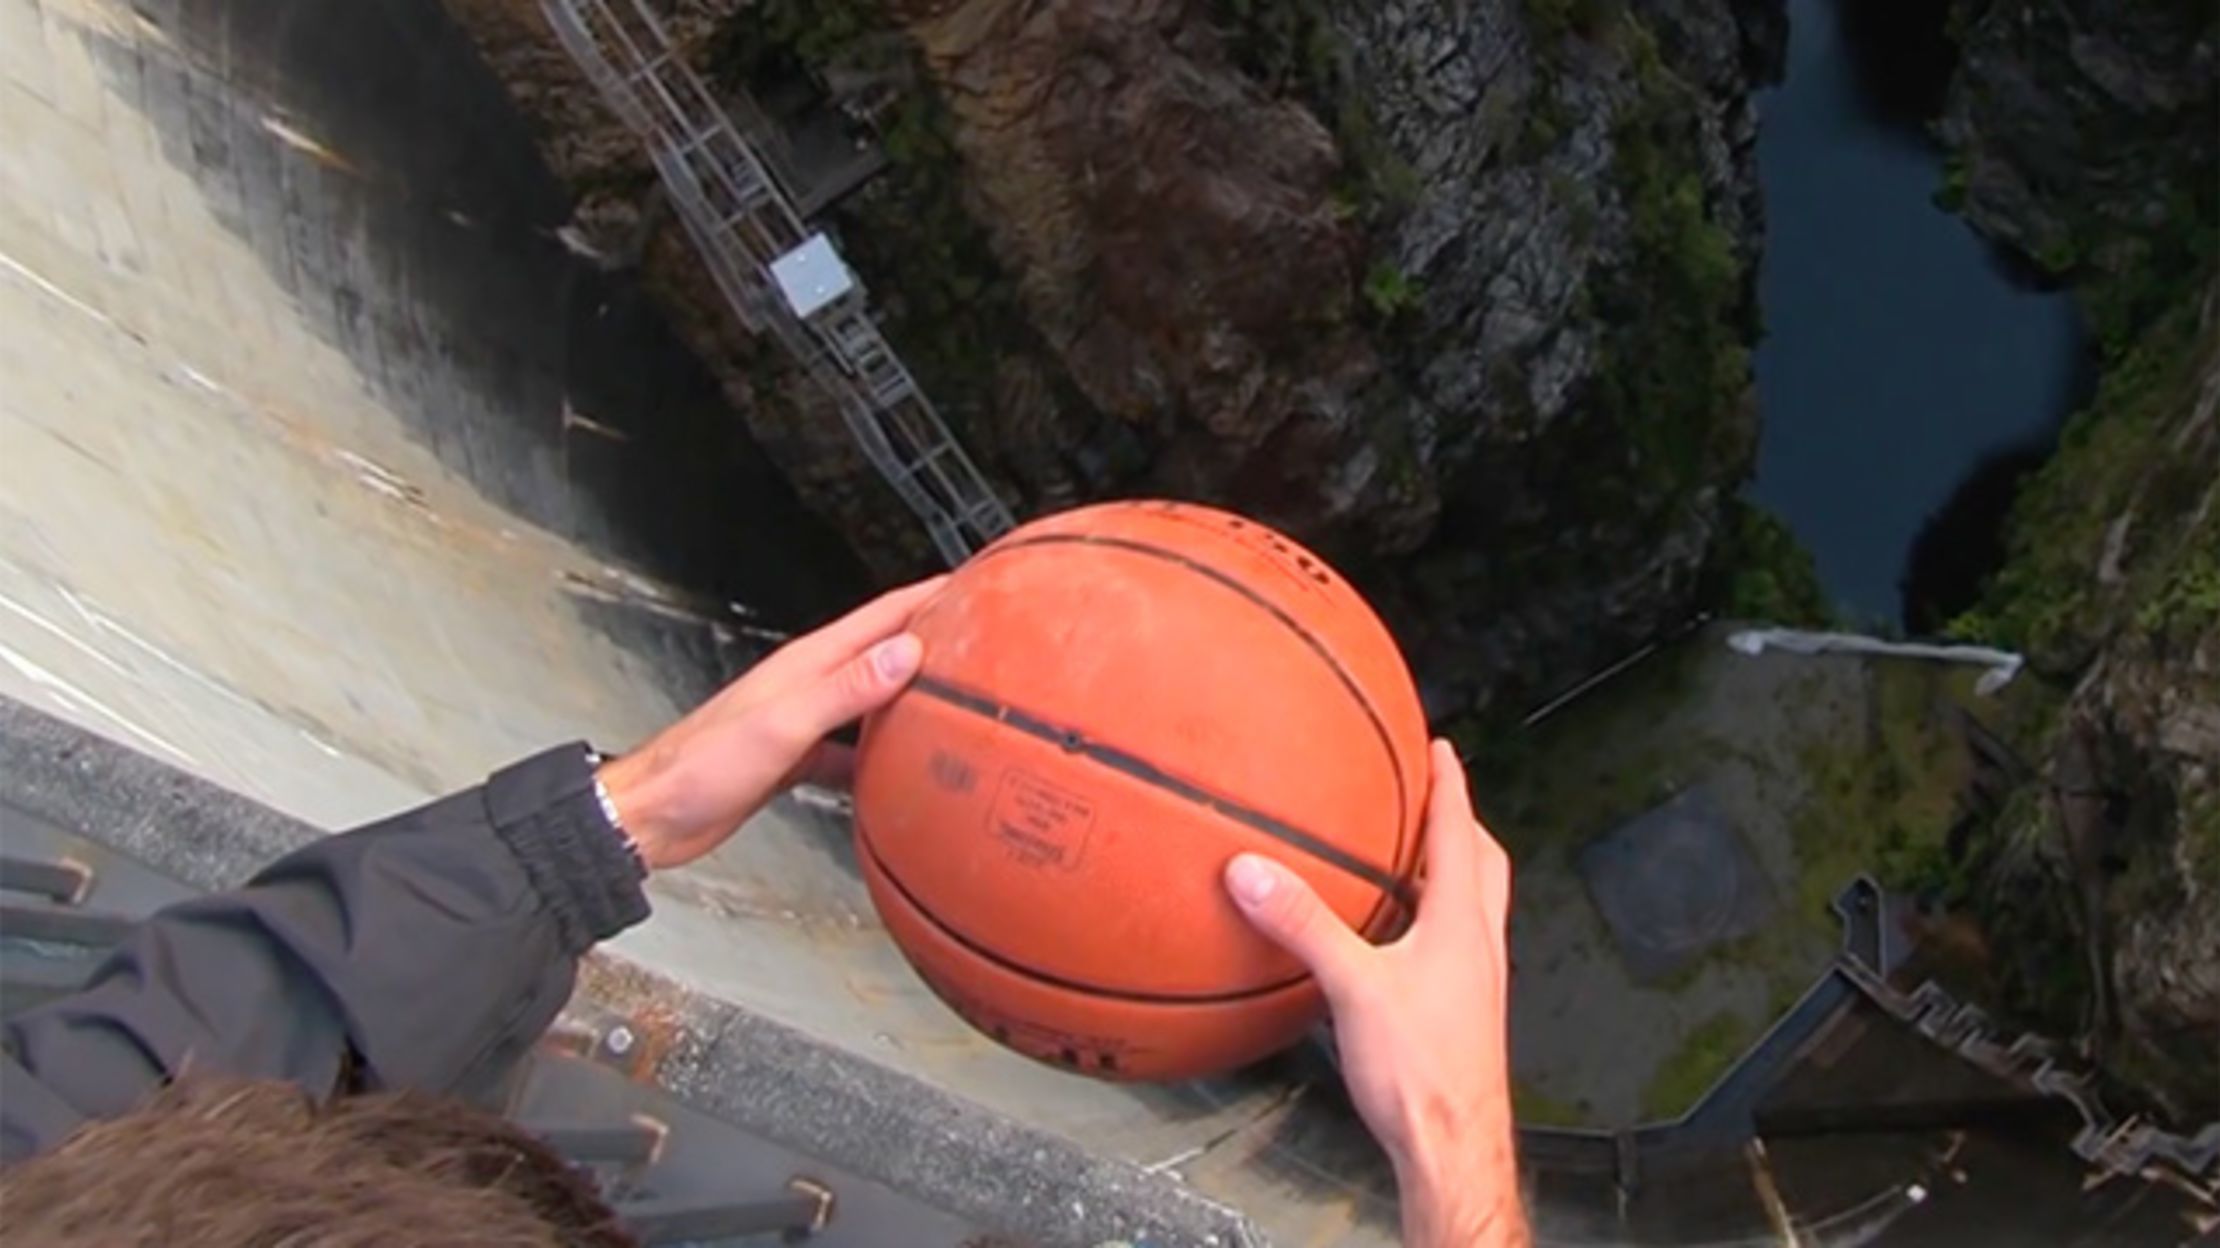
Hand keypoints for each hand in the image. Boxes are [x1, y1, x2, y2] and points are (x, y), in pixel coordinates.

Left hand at [596, 577, 945, 868]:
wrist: (654, 814)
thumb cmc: (703, 766)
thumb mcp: (783, 723)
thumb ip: (845, 688)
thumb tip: (906, 652)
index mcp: (809, 663)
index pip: (882, 616)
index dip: (928, 594)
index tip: (974, 581)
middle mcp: (809, 684)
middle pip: (881, 652)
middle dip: (930, 638)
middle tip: (981, 637)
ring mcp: (802, 721)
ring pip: (870, 701)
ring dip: (909, 696)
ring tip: (956, 701)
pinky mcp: (794, 758)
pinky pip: (849, 750)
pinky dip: (878, 756)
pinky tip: (900, 774)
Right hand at [1224, 741, 1525, 1247]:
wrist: (1453, 1147)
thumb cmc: (1421, 1071)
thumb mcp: (1354, 988)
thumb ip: (1304, 925)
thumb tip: (1253, 871)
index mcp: (1463, 925)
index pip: (1461, 834)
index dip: (1451, 785)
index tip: (1441, 747)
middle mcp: (1479, 947)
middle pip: (1483, 866)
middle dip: (1459, 825)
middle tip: (1431, 799)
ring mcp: (1476, 984)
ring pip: (1472, 909)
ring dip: (1447, 876)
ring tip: (1407, 864)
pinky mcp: (1462, 1016)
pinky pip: (1451, 951)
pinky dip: (1426, 928)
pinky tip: (1389, 947)